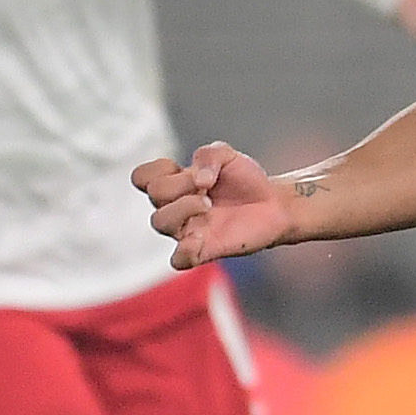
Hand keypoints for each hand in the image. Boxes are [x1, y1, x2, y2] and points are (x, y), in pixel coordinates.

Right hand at [132, 140, 304, 268]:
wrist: (274, 203)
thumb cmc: (245, 180)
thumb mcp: (227, 155)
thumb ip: (208, 156)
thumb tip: (198, 180)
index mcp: (175, 184)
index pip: (141, 177)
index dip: (155, 169)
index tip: (180, 167)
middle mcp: (176, 208)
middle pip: (153, 194)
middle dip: (179, 184)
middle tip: (208, 185)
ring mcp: (188, 230)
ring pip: (160, 222)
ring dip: (183, 207)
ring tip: (208, 204)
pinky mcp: (205, 250)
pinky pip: (179, 259)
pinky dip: (184, 249)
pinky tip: (202, 235)